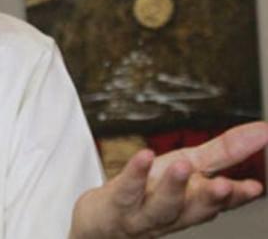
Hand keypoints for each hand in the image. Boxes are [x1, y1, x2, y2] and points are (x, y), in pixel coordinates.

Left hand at [70, 121, 267, 237]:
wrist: (101, 221)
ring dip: (174, 187)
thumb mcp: (188, 166)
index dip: (237, 197)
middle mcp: (171, 214)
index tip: (254, 188)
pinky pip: (126, 190)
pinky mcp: (115, 205)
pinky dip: (136, 173)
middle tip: (225, 185)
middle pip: (194, 210)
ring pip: (161, 206)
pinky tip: (144, 155)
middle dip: (211, 199)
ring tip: (184, 166)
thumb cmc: (149, 191)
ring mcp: (142, 214)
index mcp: (193, 205)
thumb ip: (225, 151)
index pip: (219, 203)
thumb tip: (265, 130)